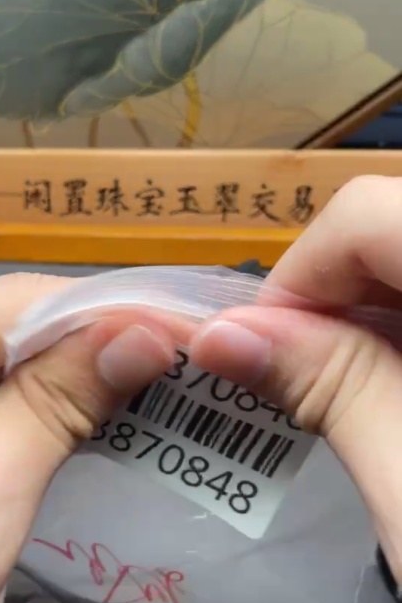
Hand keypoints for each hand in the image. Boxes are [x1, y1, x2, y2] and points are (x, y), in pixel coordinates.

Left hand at [0, 274, 176, 602]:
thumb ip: (51, 412)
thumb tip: (145, 335)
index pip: (2, 304)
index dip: (108, 314)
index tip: (197, 331)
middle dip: (98, 348)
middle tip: (199, 363)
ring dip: (79, 382)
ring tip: (170, 389)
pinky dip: (43, 416)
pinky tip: (104, 419)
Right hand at [191, 176, 401, 584]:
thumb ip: (330, 389)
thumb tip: (218, 335)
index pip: (370, 212)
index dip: (298, 273)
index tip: (258, 351)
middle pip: (389, 225)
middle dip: (328, 293)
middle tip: (297, 375)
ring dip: (364, 309)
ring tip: (340, 388)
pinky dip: (398, 325)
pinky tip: (390, 382)